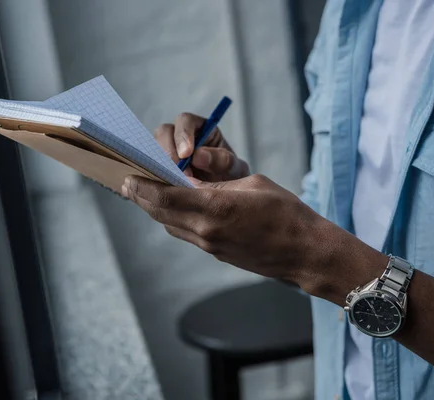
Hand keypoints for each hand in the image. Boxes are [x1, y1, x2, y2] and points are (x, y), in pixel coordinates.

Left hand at [121, 173, 327, 285]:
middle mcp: (206, 231)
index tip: (129, 177)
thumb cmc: (285, 211)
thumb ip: (216, 183)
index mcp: (215, 208)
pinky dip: (173, 220)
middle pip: (160, 213)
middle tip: (129, 184)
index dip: (142, 187)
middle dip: (142, 197)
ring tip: (148, 194)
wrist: (304, 251)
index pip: (164, 197)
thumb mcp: (251, 184)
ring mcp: (210, 246)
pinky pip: (185, 234)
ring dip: (156, 210)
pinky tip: (175, 209)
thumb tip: (190, 182)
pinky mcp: (216, 253)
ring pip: (170, 226)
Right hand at [154, 112, 248, 181]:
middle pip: (164, 133)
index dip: (183, 135)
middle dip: (168, 152)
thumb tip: (198, 155)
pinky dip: (154, 176)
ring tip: (173, 183)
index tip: (186, 154)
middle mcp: (180, 136)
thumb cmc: (231, 177)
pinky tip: (163, 188)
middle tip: (178, 172)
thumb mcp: (234, 169)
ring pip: (153, 150)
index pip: (186, 121)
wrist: (226, 196)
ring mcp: (168, 151)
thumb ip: (221, 160)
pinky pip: (150, 168)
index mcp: (201, 128)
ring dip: (160, 166)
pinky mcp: (160, 168)